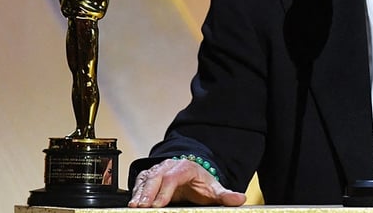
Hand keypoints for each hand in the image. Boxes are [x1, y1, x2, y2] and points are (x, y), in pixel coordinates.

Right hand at [128, 158, 246, 207]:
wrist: (192, 176)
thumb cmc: (201, 184)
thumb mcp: (214, 189)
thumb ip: (225, 195)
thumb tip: (240, 199)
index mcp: (186, 168)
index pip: (174, 177)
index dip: (165, 190)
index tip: (159, 204)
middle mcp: (170, 166)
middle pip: (157, 176)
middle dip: (149, 192)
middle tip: (142, 207)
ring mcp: (158, 170)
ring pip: (146, 178)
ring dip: (140, 192)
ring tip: (135, 206)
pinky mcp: (149, 176)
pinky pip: (140, 182)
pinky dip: (135, 191)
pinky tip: (133, 202)